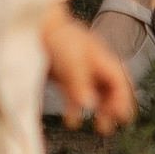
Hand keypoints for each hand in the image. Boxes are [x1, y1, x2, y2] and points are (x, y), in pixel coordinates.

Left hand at [42, 2, 136, 133]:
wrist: (30, 26)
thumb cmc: (56, 38)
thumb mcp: (71, 60)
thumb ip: (80, 83)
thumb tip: (90, 105)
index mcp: (101, 57)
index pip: (119, 79)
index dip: (123, 98)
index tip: (122, 117)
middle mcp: (93, 63)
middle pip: (111, 87)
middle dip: (114, 106)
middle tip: (111, 126)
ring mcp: (79, 69)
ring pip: (96, 92)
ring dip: (99, 109)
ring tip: (100, 128)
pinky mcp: (64, 75)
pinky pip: (75, 94)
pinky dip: (77, 108)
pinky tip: (72, 121)